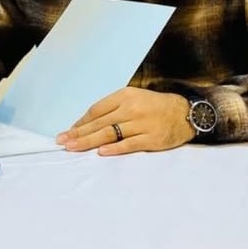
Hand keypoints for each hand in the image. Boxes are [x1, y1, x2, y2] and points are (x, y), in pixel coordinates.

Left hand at [57, 87, 192, 154]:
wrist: (185, 113)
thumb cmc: (155, 107)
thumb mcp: (134, 99)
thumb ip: (114, 109)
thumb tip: (88, 124)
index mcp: (125, 96)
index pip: (97, 110)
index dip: (81, 122)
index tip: (68, 131)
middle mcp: (131, 108)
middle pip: (99, 122)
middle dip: (79, 133)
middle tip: (62, 141)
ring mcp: (141, 124)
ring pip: (110, 133)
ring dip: (89, 141)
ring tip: (73, 147)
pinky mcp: (151, 138)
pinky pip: (129, 144)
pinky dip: (114, 149)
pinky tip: (100, 152)